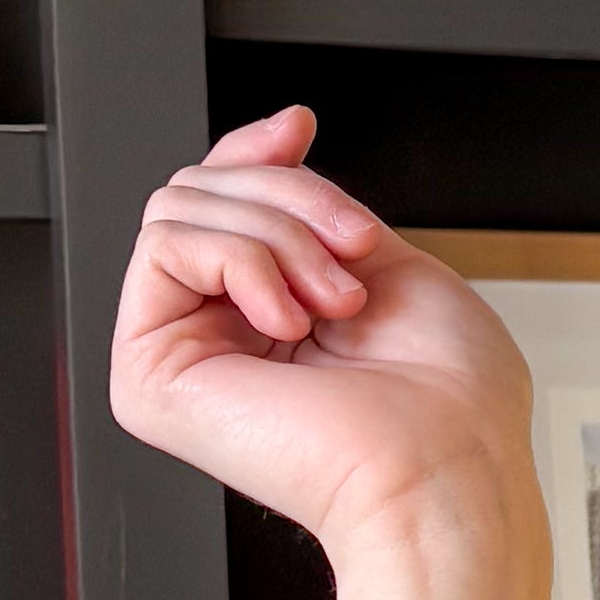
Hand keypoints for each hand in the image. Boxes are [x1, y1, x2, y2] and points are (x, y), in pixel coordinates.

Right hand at [110, 107, 534, 574]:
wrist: (446, 471)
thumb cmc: (450, 403)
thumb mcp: (388, 262)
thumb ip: (314, 207)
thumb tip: (276, 138)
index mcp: (278, 311)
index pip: (227, 198)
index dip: (256, 152)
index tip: (300, 129)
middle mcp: (225, 332)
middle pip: (205, 189)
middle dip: (290, 199)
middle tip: (351, 260)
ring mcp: (184, 352)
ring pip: (182, 208)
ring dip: (279, 236)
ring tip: (333, 304)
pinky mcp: (149, 374)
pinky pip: (164, 245)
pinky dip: (242, 261)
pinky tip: (287, 321)